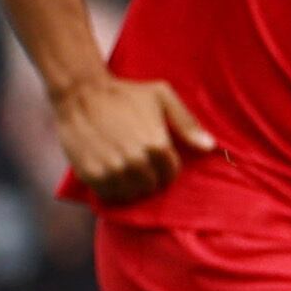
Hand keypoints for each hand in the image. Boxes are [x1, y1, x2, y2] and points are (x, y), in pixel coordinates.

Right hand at [51, 71, 217, 203]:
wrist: (80, 94)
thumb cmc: (125, 94)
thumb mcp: (162, 97)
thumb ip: (187, 123)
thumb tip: (209, 147)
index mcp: (157, 145)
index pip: (171, 174)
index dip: (167, 167)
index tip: (158, 158)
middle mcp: (135, 161)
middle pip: (152, 186)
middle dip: (150, 176)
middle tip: (140, 162)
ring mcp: (112, 170)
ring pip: (132, 194)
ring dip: (132, 185)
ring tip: (126, 169)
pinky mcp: (91, 175)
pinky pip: (109, 196)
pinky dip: (112, 189)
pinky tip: (111, 173)